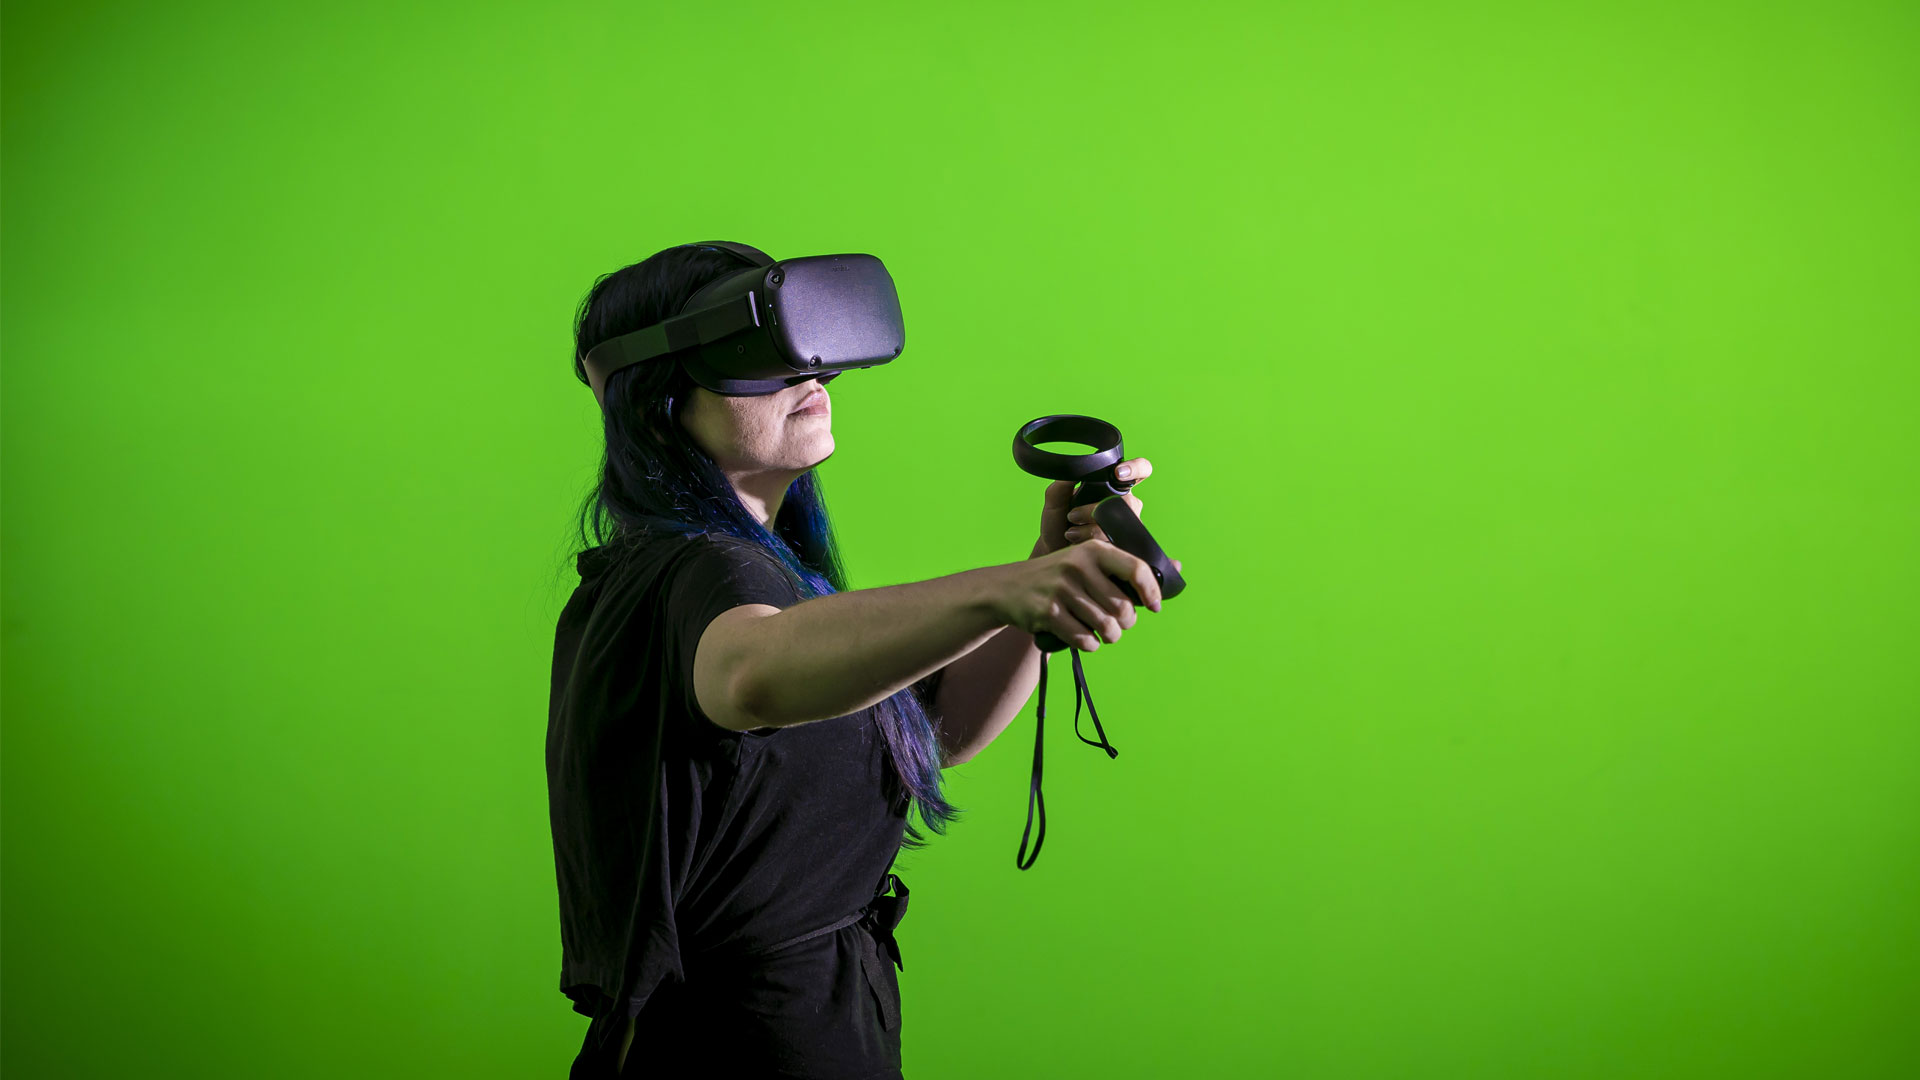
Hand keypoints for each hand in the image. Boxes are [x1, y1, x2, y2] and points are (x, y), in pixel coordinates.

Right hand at [988, 540, 1164, 650]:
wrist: (1008, 588)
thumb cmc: (1060, 578)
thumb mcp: (1089, 562)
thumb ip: (1128, 567)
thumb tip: (1176, 567)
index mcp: (1094, 550)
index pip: (1137, 569)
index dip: (1151, 593)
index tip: (1153, 607)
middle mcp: (1078, 566)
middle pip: (1123, 607)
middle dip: (1126, 623)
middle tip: (1118, 624)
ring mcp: (1062, 590)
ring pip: (1106, 627)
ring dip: (1109, 637)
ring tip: (1103, 633)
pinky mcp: (1048, 613)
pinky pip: (1084, 640)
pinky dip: (1089, 645)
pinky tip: (1083, 638)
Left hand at [1039, 457, 1182, 574]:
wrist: (1055, 553)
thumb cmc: (1057, 524)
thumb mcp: (1055, 500)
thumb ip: (1063, 484)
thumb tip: (1075, 470)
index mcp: (1114, 486)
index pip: (1141, 470)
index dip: (1136, 468)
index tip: (1118, 473)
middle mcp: (1127, 505)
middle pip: (1128, 501)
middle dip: (1096, 509)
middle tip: (1073, 516)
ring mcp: (1130, 527)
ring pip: (1122, 524)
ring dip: (1091, 529)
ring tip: (1071, 533)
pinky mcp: (1127, 547)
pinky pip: (1118, 542)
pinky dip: (1094, 542)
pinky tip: (1079, 543)